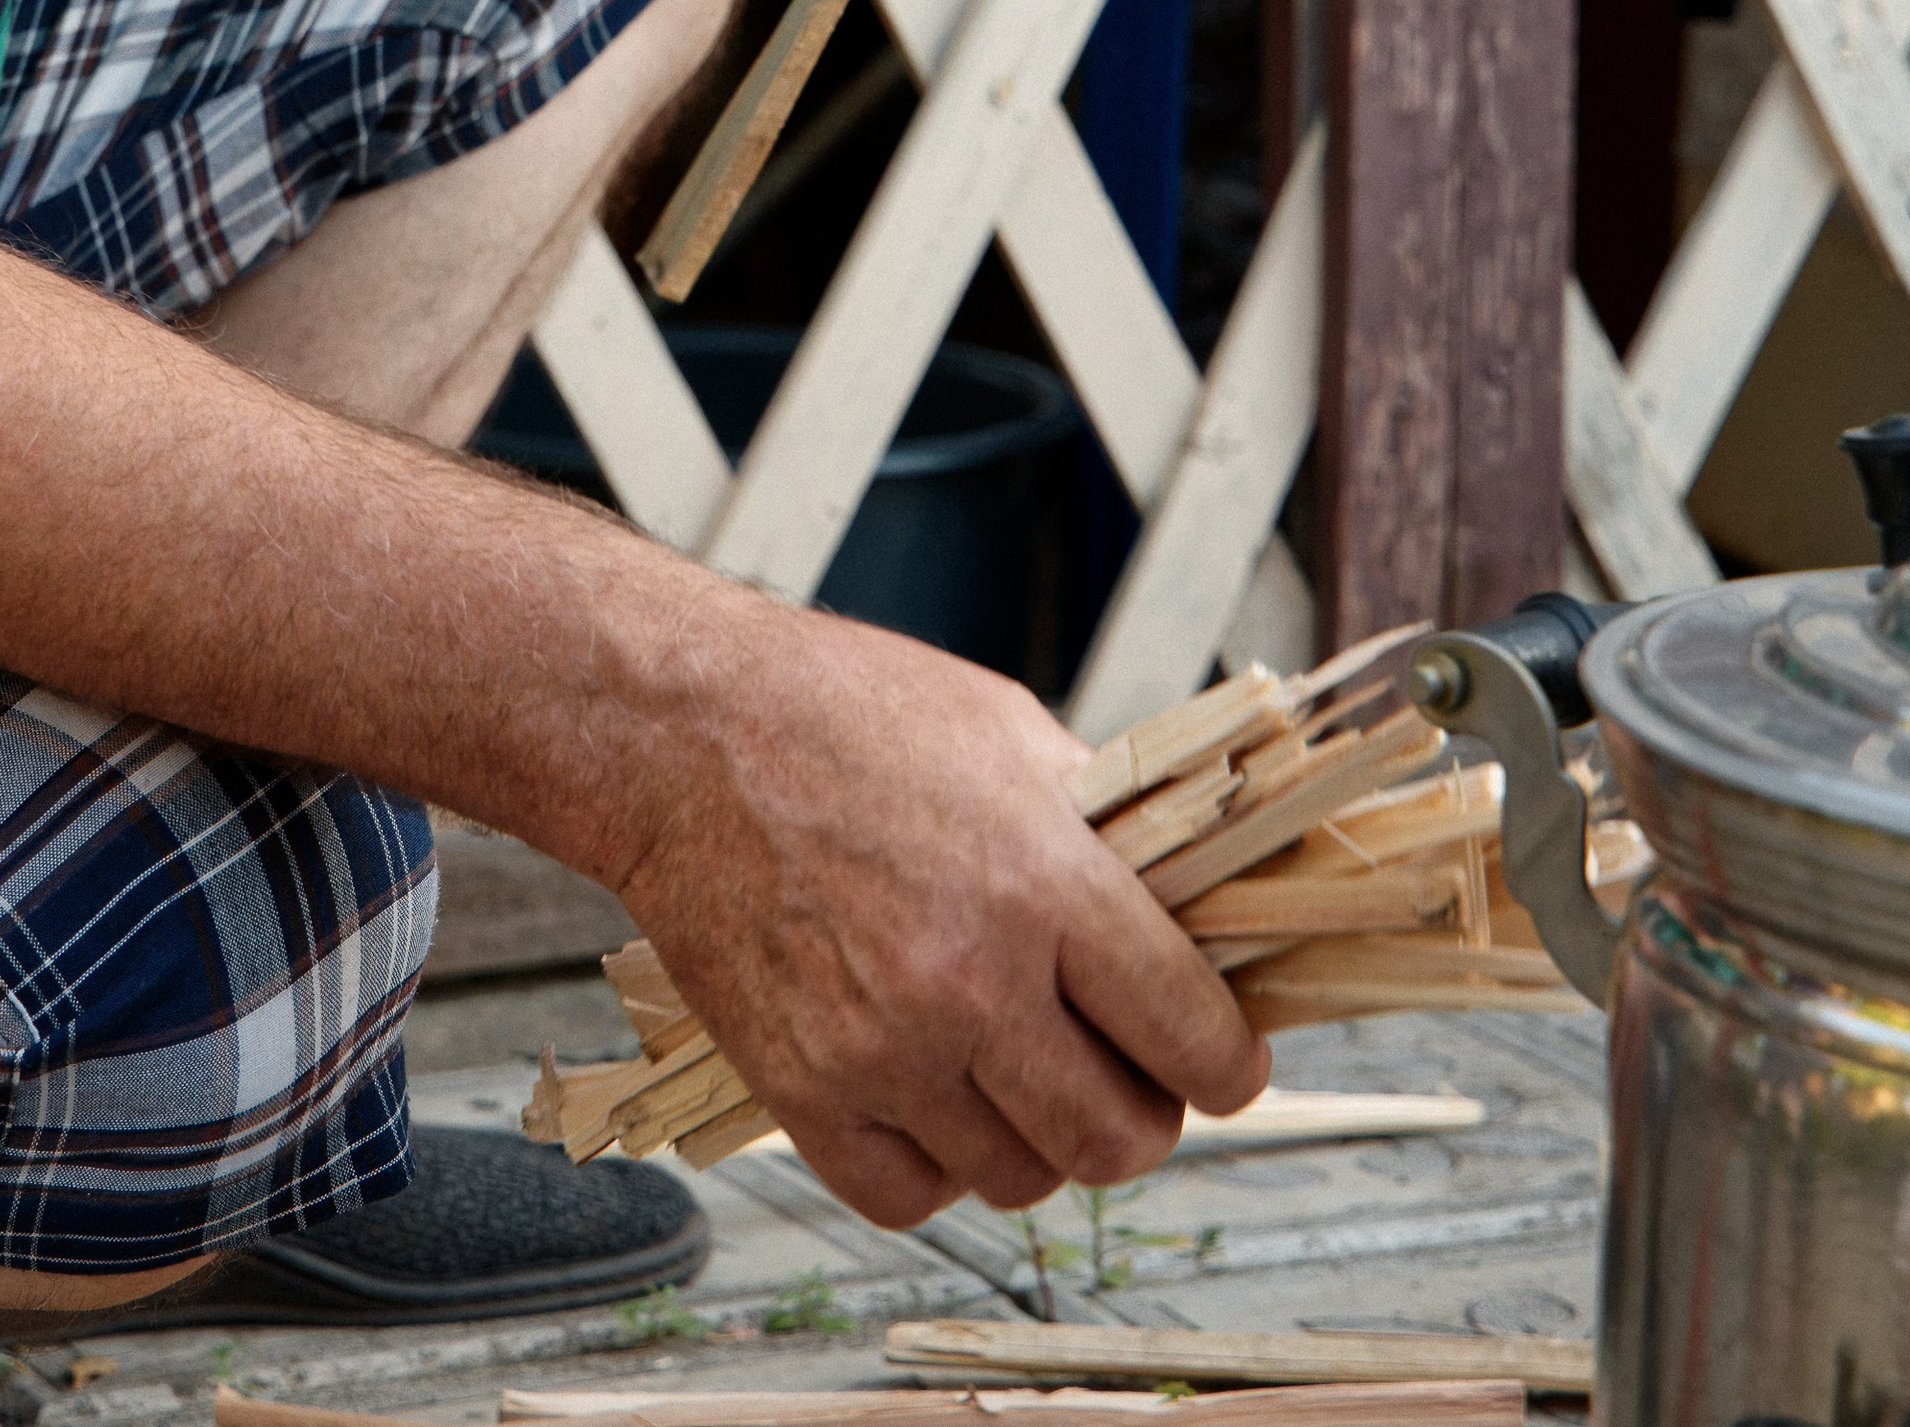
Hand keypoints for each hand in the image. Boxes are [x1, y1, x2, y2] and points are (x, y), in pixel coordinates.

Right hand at [615, 598, 1265, 1223]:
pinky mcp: (803, 1092)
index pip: (1193, 1037)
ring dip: (1038, 1137)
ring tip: (1016, 1066)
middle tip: (1126, 1073)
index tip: (1223, 1060)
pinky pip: (912, 1196)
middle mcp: (969, 980)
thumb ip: (1101, 839)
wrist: (680, 733)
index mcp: (1042, 880)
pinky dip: (937, 1164)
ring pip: (1021, 1178)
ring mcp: (882, 1049)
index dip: (1229, 1062)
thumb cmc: (842, 712)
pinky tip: (934, 1093)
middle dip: (1146, 1115)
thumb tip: (1184, 922)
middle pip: (1118, 1140)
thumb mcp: (1009, 733)